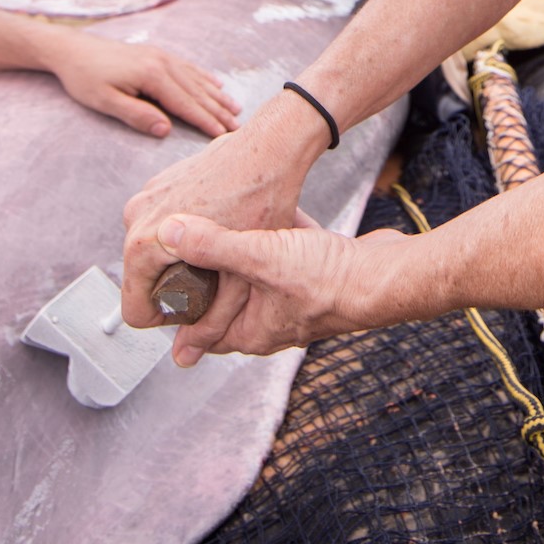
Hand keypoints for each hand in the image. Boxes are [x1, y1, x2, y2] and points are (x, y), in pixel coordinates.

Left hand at [38, 29, 240, 139]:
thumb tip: (165, 130)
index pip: (186, 104)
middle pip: (197, 92)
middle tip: (238, 128)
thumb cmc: (85, 79)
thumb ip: (136, 115)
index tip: (225, 136)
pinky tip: (217, 85)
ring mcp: (162, 56)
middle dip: (219, 111)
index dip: (207, 122)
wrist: (72, 49)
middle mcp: (163, 63)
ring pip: (197, 79)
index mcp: (152, 76)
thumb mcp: (105, 102)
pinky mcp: (157, 54)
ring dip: (217, 96)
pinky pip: (189, 68)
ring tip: (236, 109)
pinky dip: (206, 78)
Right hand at [118, 93, 333, 330]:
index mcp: (144, 244)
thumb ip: (211, 322)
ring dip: (180, 261)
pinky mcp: (159, 183)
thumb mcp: (240, 274)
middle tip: (218, 278)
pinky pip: (161, 225)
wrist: (272, 146)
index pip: (134, 310)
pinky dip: (183, 236)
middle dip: (175, 288)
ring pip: (153, 253)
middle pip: (143, 281)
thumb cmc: (261, 205)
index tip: (200, 305)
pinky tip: (219, 226)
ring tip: (221, 251)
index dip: (168, 319)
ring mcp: (145, 197)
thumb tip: (185, 358)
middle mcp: (135, 218)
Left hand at [144, 211, 395, 364]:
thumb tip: (166, 233)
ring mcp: (296, 299)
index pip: (201, 331)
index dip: (177, 312)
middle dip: (208, 280)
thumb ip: (213, 246)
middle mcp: (272, 322)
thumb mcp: (261, 257)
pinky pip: (286, 258)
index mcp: (252, 331)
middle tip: (181, 259)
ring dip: (242, 257)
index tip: (156, 293)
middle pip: (227, 303)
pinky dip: (276, 239)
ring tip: (219, 233)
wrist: (386, 274)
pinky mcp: (316, 274)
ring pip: (257, 277)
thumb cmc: (327, 278)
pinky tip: (272, 213)